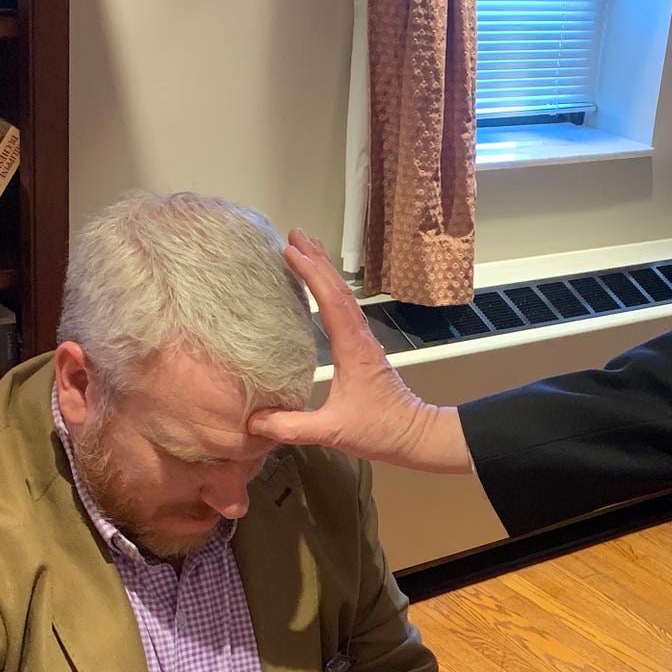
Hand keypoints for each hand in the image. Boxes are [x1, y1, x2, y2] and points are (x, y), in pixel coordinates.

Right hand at [247, 231, 472, 473]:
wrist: (417, 437)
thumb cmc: (381, 431)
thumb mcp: (334, 432)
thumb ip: (292, 427)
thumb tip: (253, 421)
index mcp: (353, 349)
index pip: (330, 302)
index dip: (311, 274)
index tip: (290, 251)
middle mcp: (360, 338)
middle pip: (338, 289)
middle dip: (317, 259)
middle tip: (294, 234)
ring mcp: (363, 342)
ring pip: (344, 296)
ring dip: (325, 271)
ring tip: (305, 248)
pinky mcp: (364, 350)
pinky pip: (345, 310)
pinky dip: (330, 291)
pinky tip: (319, 288)